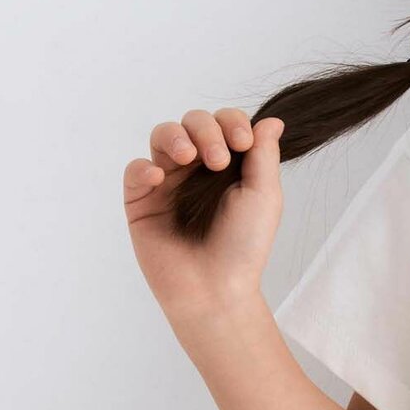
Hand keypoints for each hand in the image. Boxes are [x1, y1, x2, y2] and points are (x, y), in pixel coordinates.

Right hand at [123, 107, 284, 328]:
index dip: (231, 122)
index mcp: (228, 165)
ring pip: (163, 136)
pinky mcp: (141, 201)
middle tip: (217, 160)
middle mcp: (196, 169)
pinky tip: (159, 179)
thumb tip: (274, 120)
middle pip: (193, 122)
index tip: (243, 143)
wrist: (215, 289)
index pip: (224, 124)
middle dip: (206, 130)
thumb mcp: (265, 196)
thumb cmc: (244, 247)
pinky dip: (144, 167)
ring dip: (175, 136)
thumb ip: (264, 155)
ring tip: (188, 157)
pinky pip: (135, 170)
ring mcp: (168, 183)